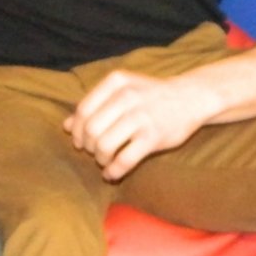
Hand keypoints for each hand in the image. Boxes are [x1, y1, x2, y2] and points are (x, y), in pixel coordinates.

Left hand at [65, 70, 213, 180]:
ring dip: (100, 159)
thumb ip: (94, 105)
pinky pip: (124, 159)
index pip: (83, 110)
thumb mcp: (122, 91)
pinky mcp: (153, 136)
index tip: (79, 142)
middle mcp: (127, 96)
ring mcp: (141, 116)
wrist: (191, 98)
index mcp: (116, 82)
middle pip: (91, 129)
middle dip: (87, 146)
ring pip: (104, 145)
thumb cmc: (150, 96)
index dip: (77, 130)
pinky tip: (112, 174)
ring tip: (104, 161)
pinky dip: (114, 171)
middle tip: (93, 153)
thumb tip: (65, 126)